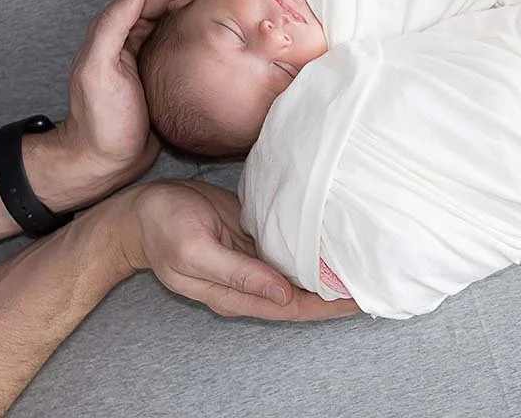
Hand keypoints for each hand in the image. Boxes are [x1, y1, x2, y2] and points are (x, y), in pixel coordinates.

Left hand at [54, 0, 213, 205]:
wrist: (102, 162)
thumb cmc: (99, 119)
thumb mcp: (98, 68)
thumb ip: (113, 24)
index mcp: (118, 35)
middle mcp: (134, 44)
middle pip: (170, 8)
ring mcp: (151, 63)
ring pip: (180, 28)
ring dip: (202, 12)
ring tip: (230, 2)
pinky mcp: (165, 82)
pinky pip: (187, 52)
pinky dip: (204, 39)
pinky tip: (222, 40)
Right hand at [113, 180, 360, 320]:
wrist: (141, 210)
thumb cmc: (163, 228)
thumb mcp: (195, 251)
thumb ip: (239, 274)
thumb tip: (284, 294)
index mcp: (237, 295)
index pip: (294, 309)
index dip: (329, 307)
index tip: (363, 300)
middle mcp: (251, 284)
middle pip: (305, 297)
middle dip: (339, 294)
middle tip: (379, 281)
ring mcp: (254, 263)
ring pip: (301, 275)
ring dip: (330, 273)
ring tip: (367, 265)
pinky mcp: (254, 240)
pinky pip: (290, 252)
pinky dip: (313, 251)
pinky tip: (336, 244)